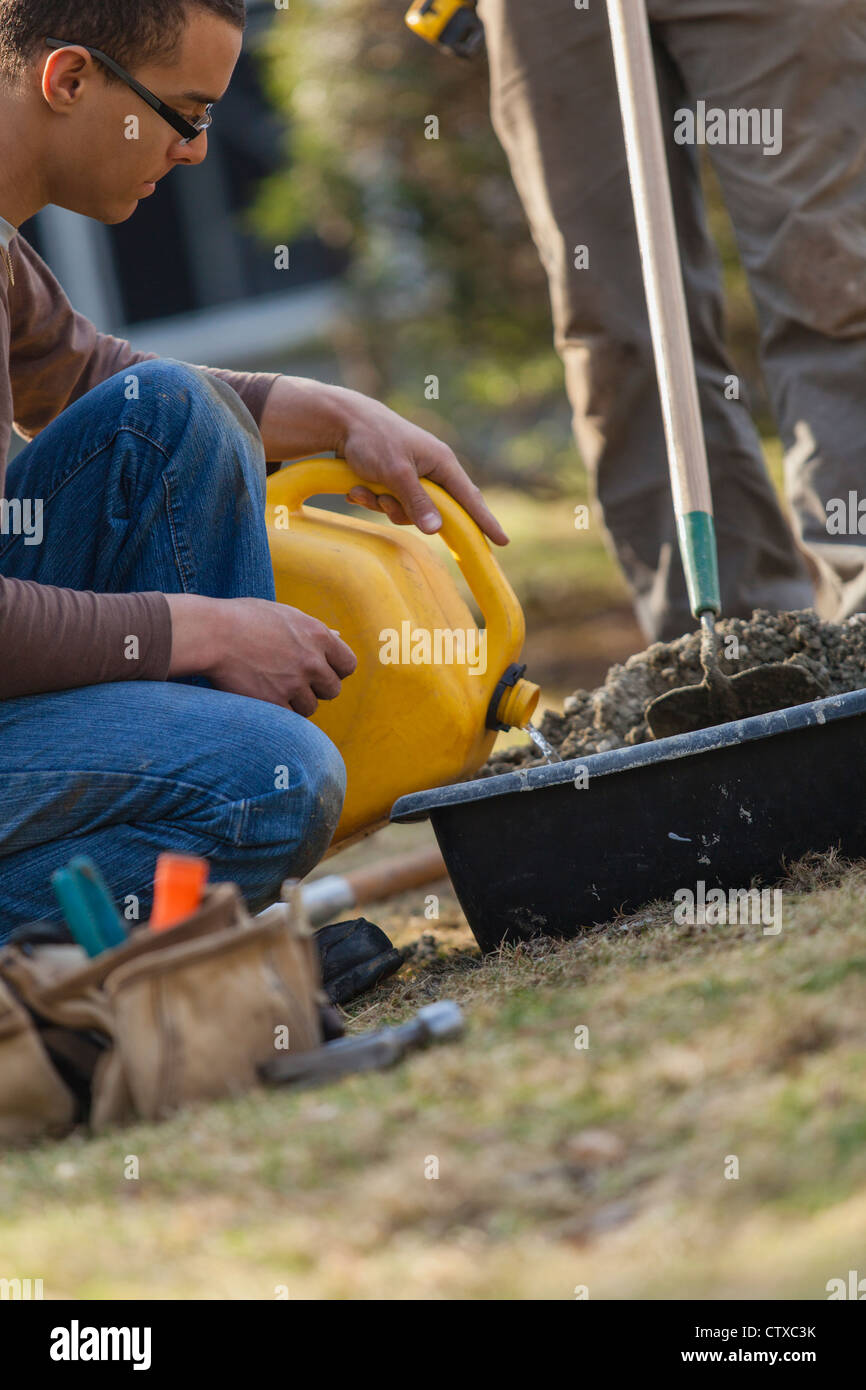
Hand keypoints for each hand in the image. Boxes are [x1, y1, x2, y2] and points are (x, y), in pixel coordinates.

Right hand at [167, 595, 356, 715]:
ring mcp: (294, 683)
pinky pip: (289, 718)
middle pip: (332, 690)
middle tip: (293, 682)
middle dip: (316, 689)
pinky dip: (277, 712)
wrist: (211, 633)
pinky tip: (261, 697)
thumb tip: (337, 637)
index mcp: (317, 635)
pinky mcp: (275, 702)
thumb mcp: (283, 615)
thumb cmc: (242, 618)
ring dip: (295, 702)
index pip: (348, 665)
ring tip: (272, 687)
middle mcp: (311, 661)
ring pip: (310, 707)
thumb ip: (312, 630)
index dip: (335, 671)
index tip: (320, 672)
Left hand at [337, 393, 508, 544]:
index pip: (470, 498)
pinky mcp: (394, 480)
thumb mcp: (396, 473)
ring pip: (408, 511)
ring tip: (364, 490)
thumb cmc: (373, 439)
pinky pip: (391, 504)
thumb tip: (437, 530)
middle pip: (433, 512)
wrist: (341, 421)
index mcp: (442, 463)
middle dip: (405, 512)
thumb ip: (417, 502)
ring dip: (383, 506)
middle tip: (385, 501)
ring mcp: (413, 475)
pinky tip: (357, 487)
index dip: (486, 521)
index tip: (503, 541)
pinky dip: (373, 499)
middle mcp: (432, 470)